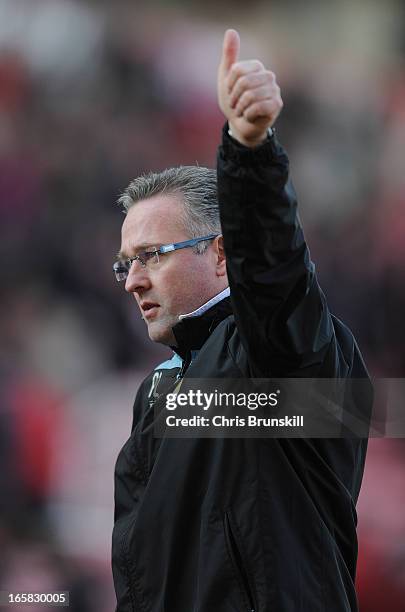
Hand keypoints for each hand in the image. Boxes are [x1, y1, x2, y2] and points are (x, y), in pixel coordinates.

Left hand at [218, 29, 282, 146]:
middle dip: (234, 98)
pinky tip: (250, 116)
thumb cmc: (234, 101)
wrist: (240, 126)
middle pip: (244, 82)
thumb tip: (231, 31)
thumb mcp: (226, 78)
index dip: (229, 85)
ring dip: (240, 108)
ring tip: (242, 111)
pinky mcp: (277, 105)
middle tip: (235, 105)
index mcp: (257, 67)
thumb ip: (229, 55)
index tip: (230, 93)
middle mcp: (268, 76)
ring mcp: (274, 90)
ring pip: (250, 96)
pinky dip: (248, 115)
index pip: (237, 70)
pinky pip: (257, 107)